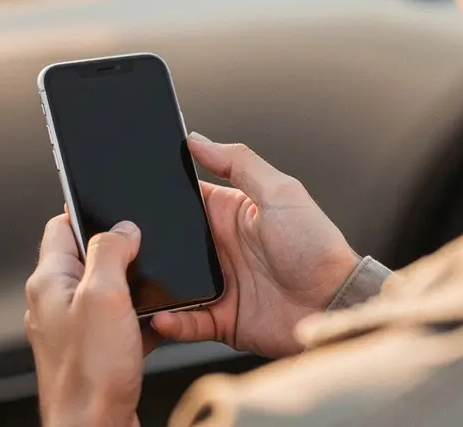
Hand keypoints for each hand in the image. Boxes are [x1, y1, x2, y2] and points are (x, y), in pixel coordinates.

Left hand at [25, 216, 154, 426]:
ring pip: (107, 291)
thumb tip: (121, 228)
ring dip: (132, 290)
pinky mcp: (92, 352)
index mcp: (49, 281)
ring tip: (149, 297)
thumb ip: (110, 252)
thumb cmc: (90, 374)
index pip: (60, 226)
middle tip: (143, 255)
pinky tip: (153, 328)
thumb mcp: (104, 296)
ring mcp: (73, 329)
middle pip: (88, 258)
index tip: (115, 209)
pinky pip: (117, 322)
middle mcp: (55, 303)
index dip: (89, 212)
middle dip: (120, 254)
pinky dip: (138, 320)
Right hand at [151, 134, 358, 358]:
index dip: (161, 195)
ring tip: (136, 283)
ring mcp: (221, 285)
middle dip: (147, 243)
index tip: (135, 191)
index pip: (187, 199)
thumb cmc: (317, 248)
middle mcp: (222, 249)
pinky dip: (173, 322)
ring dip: (154, 285)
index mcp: (233, 214)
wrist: (335, 305)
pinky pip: (187, 321)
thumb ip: (239, 162)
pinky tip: (162, 316)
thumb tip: (199, 139)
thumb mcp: (280, 193)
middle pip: (171, 242)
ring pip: (172, 283)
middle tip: (127, 244)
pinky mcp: (222, 319)